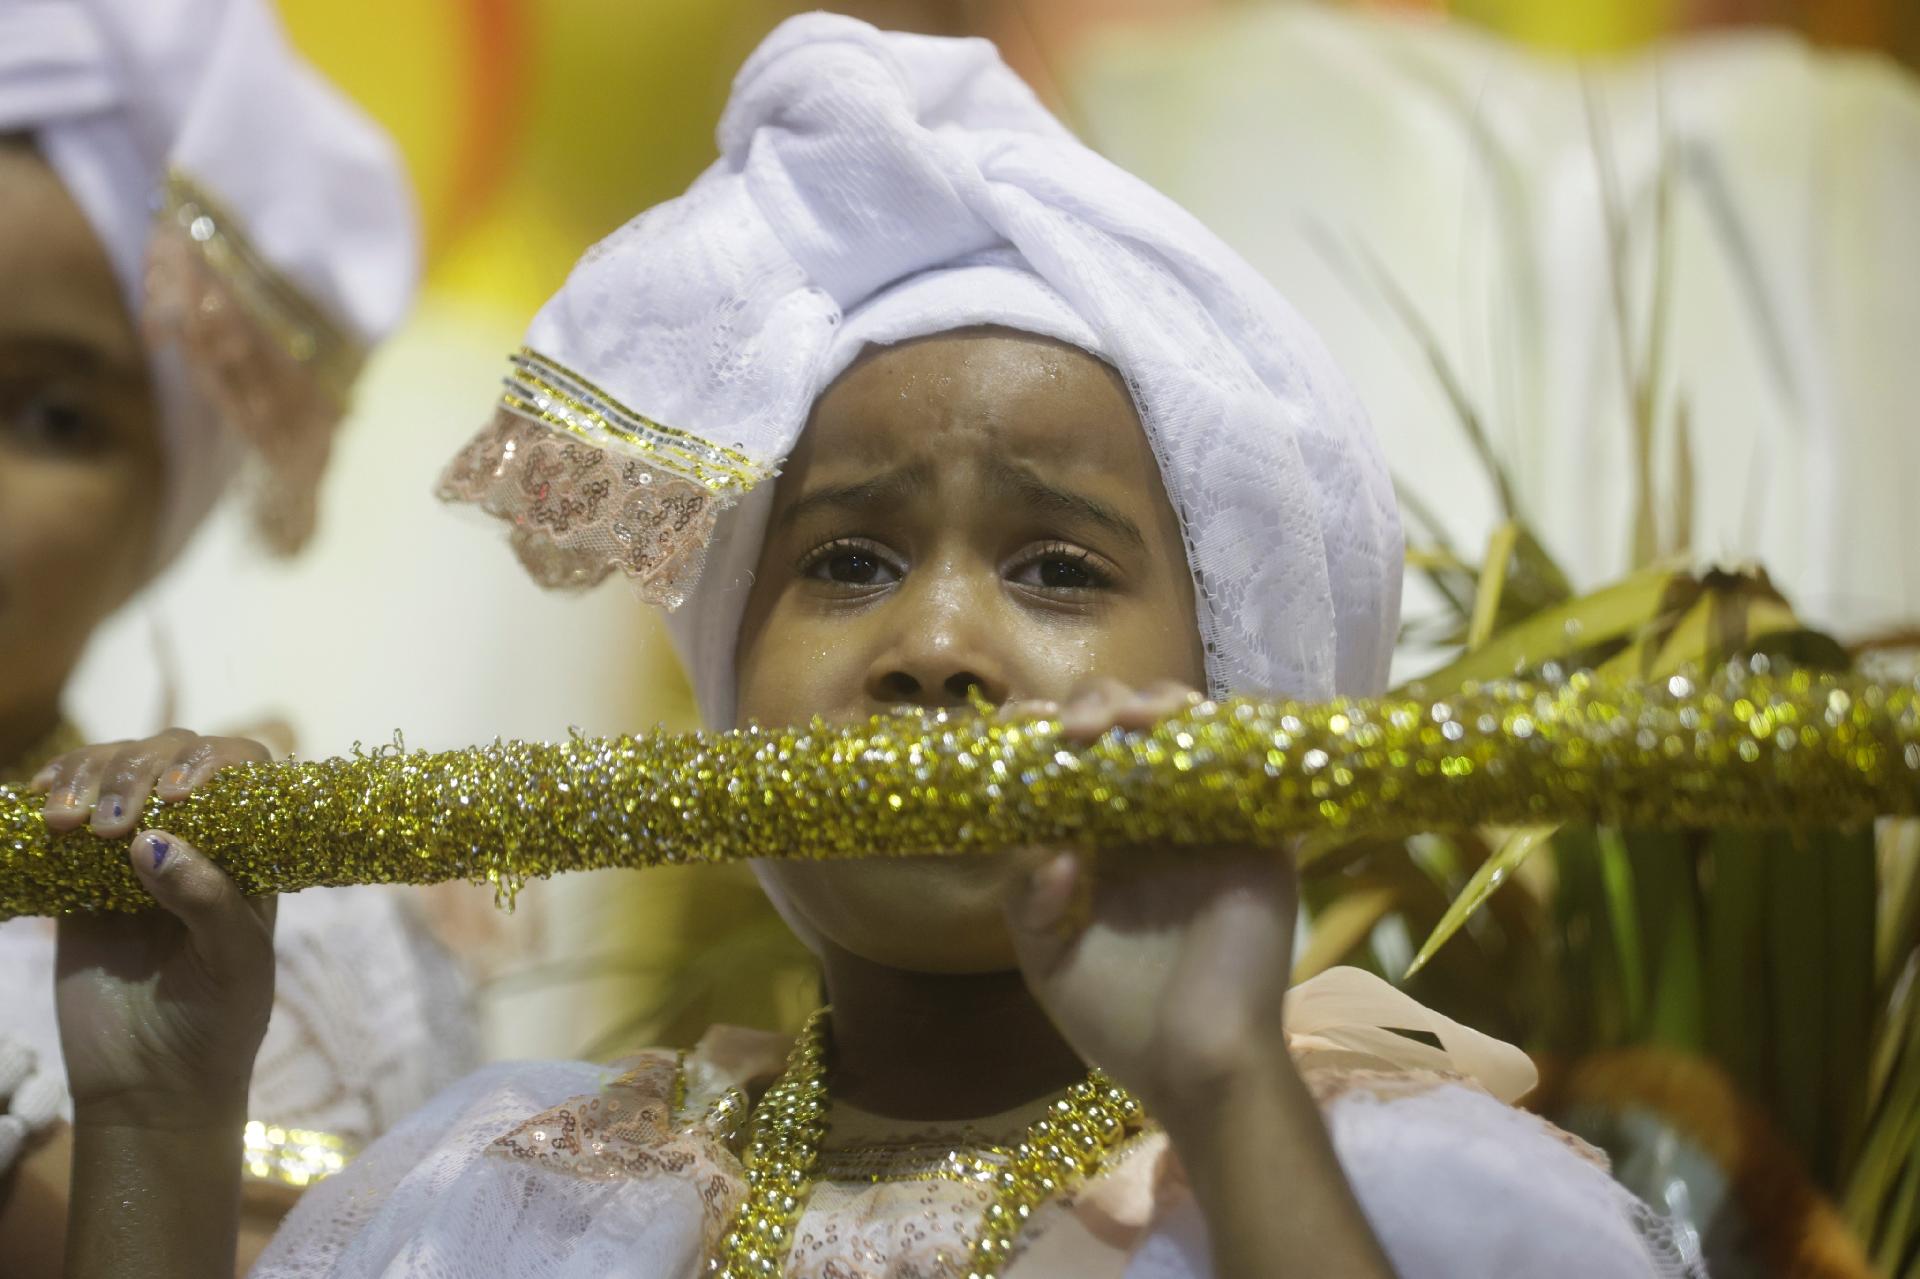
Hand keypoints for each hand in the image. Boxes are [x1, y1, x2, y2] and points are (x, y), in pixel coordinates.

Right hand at [33, 731, 274, 1127]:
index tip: (176, 796)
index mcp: (249, 851)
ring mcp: (134, 856)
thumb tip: (156, 840)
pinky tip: (38, 809)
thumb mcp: (237, 964)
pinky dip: (52, 798)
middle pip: (170, 757)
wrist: (152, 1088)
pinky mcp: (81, 882)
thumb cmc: (217, 1024)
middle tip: (108, 828)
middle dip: (135, 772)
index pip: (242, 771)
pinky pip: (65, 822)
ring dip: (87, 777)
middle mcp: (198, 840)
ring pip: (115, 775)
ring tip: (67, 824)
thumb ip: (209, 900)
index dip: (211, 763)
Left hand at [1001, 679, 1299, 1121]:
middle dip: (1094, 706)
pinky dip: (1219, 728)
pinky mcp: (1258, 833)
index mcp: (1100, 844)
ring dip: (1154, 703)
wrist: (1199, 1067)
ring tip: (1124, 722)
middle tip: (1074, 731)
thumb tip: (1053, 850)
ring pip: (1187, 727)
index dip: (1042, 731)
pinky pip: (1249, 760)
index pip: (1071, 763)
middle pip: (1125, 728)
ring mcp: (1207, 820)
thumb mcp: (1051, 962)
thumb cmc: (1124, 1022)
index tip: (1018, 724)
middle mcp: (1152, 820)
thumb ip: (1030, 903)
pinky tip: (1179, 725)